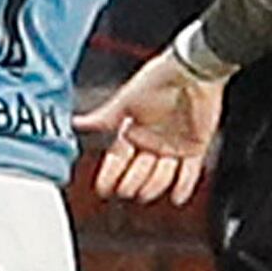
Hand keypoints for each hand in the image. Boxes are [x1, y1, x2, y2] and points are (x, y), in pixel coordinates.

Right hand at [76, 52, 222, 207]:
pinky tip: (178, 198)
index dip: (110, 174)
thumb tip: (75, 122)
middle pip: (139, 170)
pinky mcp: (196, 146)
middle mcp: (152, 140)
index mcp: (132, 130)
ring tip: (145, 194)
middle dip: (131, 183)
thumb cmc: (159, 80)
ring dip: (153, 186)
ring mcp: (174, 145)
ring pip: (162, 174)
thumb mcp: (126, 101)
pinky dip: (185, 186)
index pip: (118, 158)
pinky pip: (190, 172)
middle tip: (125, 192)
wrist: (193, 72)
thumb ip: (104, 118)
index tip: (103, 189)